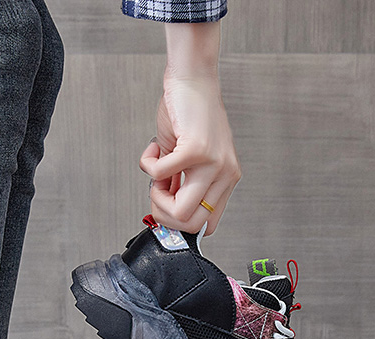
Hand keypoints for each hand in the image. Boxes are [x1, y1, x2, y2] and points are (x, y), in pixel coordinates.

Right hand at [139, 25, 240, 235]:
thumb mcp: (189, 157)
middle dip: (164, 214)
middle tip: (156, 190)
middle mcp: (225, 175)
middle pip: (191, 225)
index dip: (180, 221)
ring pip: (180, 212)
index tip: (166, 203)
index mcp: (226, 180)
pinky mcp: (196, 149)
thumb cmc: (190, 112)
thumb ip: (181, 183)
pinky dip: (148, 165)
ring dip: (156, 198)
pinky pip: (160, 176)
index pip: (207, 225)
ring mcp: (213, 164)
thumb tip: (163, 205)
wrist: (193, 76)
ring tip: (156, 172)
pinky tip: (153, 148)